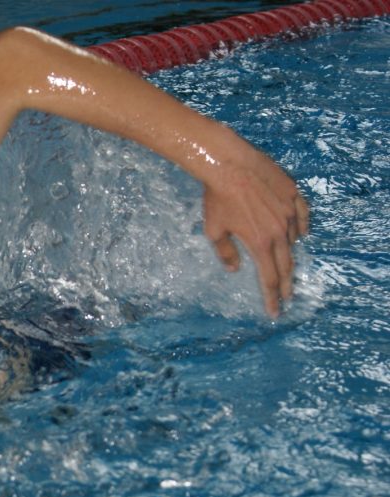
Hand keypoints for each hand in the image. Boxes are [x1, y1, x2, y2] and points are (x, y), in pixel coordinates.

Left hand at [202, 151, 308, 316]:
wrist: (229, 163)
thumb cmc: (217, 198)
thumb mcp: (214, 230)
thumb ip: (225, 252)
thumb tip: (235, 269)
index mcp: (260, 243)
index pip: (269, 277)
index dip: (272, 297)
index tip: (275, 311)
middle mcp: (280, 230)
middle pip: (286, 264)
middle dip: (286, 284)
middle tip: (288, 297)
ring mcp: (289, 211)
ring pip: (295, 239)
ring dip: (290, 253)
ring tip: (286, 264)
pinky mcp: (293, 194)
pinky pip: (302, 216)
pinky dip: (301, 228)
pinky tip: (301, 234)